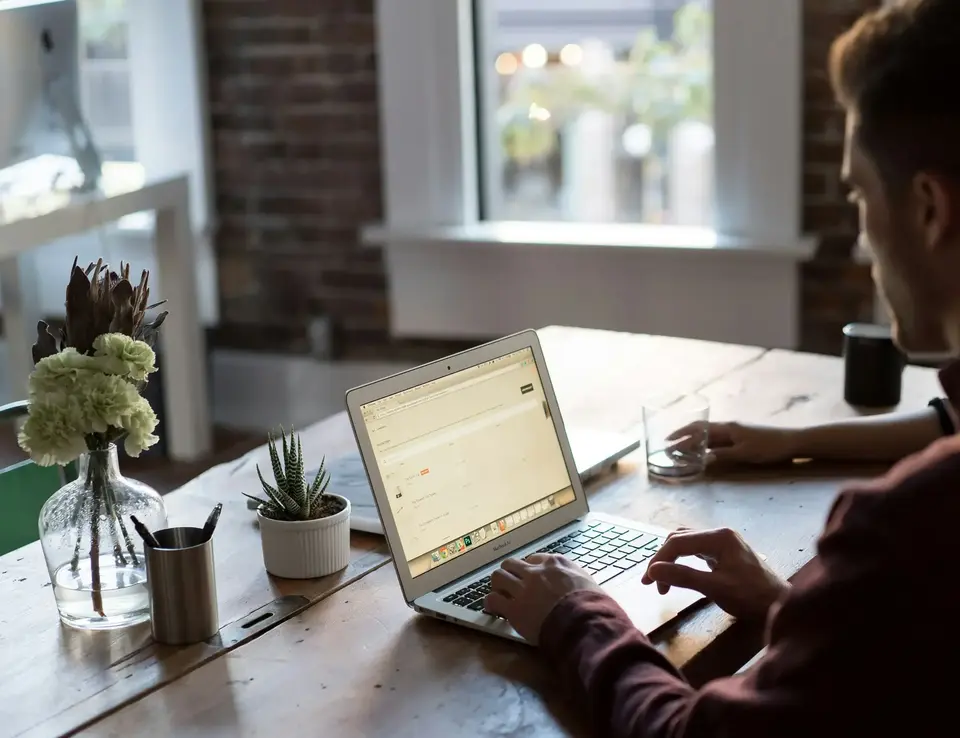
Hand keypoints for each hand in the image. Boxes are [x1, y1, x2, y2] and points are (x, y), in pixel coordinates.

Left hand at [485, 554, 601, 643]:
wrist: (584, 622)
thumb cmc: (594, 605)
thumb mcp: (589, 582)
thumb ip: (576, 579)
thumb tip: (578, 585)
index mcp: (555, 563)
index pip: (534, 558)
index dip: (530, 569)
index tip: (531, 578)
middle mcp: (536, 571)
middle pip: (512, 564)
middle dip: (510, 574)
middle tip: (512, 585)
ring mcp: (523, 589)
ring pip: (498, 577)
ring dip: (498, 585)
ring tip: (500, 594)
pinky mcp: (514, 608)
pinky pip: (493, 600)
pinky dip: (491, 604)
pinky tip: (493, 609)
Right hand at [641, 527, 787, 619]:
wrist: (782, 606)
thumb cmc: (751, 597)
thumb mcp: (715, 588)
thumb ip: (683, 577)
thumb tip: (653, 570)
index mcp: (718, 537)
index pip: (678, 542)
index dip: (659, 560)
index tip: (649, 582)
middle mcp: (720, 534)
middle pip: (680, 539)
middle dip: (663, 560)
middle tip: (652, 583)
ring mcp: (723, 543)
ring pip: (687, 544)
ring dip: (672, 560)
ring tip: (662, 581)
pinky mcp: (725, 554)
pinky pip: (696, 551)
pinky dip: (683, 562)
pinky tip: (679, 575)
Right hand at [669, 421, 798, 464]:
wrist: (791, 441)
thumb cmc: (768, 447)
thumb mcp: (744, 453)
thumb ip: (723, 455)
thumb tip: (704, 457)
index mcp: (727, 428)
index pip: (699, 430)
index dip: (682, 436)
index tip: (668, 442)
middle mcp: (728, 427)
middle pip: (700, 429)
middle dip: (683, 435)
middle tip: (669, 444)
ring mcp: (734, 431)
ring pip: (708, 434)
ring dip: (693, 439)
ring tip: (681, 448)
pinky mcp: (740, 436)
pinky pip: (717, 438)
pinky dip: (705, 443)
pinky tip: (703, 450)